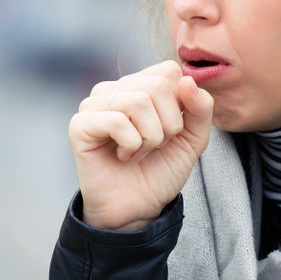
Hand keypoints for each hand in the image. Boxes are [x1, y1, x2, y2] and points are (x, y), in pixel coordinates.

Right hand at [67, 60, 214, 230]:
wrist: (138, 207)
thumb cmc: (160, 170)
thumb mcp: (193, 138)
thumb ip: (200, 108)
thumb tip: (188, 81)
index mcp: (139, 86)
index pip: (168, 71)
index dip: (181, 103)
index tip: (172, 130)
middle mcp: (114, 89)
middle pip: (157, 85)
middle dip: (168, 124)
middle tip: (156, 145)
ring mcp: (94, 105)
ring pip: (138, 102)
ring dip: (150, 137)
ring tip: (139, 151)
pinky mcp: (80, 125)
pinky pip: (116, 121)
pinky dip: (131, 144)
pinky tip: (124, 156)